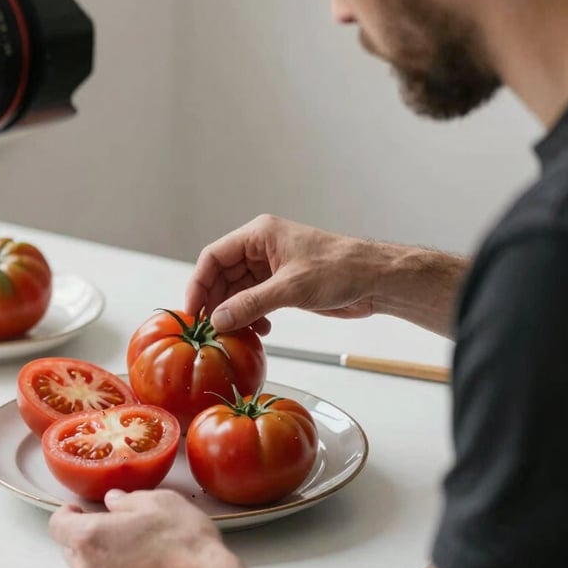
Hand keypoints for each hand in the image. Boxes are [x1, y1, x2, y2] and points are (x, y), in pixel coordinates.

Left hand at [49, 489, 240, 567]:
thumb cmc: (183, 545)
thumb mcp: (159, 501)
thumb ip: (127, 499)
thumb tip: (115, 502)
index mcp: (90, 536)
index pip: (57, 524)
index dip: (68, 512)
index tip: (79, 508)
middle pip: (70, 549)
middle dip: (85, 535)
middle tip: (113, 525)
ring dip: (101, 558)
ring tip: (133, 547)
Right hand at [185, 214, 382, 333]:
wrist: (375, 279)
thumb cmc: (340, 269)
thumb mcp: (291, 287)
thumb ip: (251, 303)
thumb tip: (218, 319)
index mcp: (259, 235)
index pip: (214, 257)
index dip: (199, 284)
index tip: (192, 311)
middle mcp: (261, 249)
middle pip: (223, 276)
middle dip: (217, 302)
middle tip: (212, 329)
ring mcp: (272, 268)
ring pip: (238, 291)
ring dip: (235, 313)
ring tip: (237, 333)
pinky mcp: (283, 285)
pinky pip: (255, 301)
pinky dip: (252, 316)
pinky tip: (261, 329)